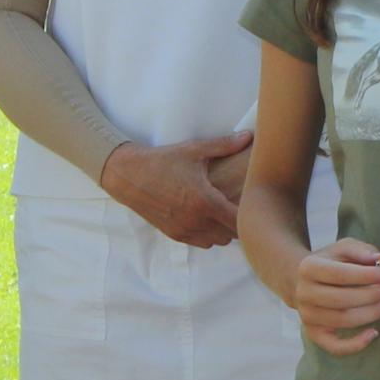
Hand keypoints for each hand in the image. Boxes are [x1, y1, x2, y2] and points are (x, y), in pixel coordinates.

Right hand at [99, 130, 255, 249]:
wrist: (128, 175)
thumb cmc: (163, 161)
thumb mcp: (195, 150)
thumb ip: (224, 145)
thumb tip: (249, 136)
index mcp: (205, 202)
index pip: (239, 221)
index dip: (248, 214)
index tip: (250, 203)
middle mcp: (196, 221)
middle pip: (231, 234)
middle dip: (238, 222)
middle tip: (239, 206)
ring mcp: (184, 230)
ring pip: (217, 241)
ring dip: (223, 230)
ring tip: (223, 213)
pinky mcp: (174, 235)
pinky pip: (201, 243)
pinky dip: (208, 235)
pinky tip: (206, 218)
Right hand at [289, 237, 379, 354]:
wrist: (305, 281)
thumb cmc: (332, 263)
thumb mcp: (345, 248)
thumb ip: (363, 250)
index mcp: (308, 268)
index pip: (340, 274)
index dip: (367, 276)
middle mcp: (303, 293)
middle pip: (341, 299)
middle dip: (371, 296)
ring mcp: (307, 316)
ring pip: (342, 320)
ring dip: (371, 314)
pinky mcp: (314, 334)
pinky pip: (335, 347)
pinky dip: (356, 344)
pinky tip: (374, 333)